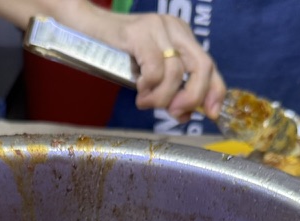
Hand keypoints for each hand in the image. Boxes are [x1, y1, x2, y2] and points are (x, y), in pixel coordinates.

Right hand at [97, 12, 226, 121]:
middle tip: (175, 113)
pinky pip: (154, 69)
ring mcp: (158, 28)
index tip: (212, 114)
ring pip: (175, 72)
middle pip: (201, 66)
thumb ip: (169, 90)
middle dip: (192, 97)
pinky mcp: (139, 32)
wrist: (84, 28)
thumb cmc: (115, 54)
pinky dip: (149, 86)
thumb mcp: (149, 73)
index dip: (215, 91)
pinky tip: (139, 89)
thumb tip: (184, 115)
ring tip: (145, 102)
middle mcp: (175, 28)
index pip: (209, 64)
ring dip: (161, 98)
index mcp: (182, 36)